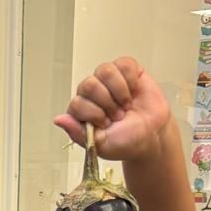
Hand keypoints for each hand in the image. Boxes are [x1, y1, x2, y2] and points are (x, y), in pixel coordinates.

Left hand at [54, 57, 170, 163]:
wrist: (152, 137)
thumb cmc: (126, 142)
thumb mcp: (100, 145)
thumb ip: (77, 133)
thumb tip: (58, 119)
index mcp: (82, 109)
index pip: (76, 102)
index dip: (93, 113)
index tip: (106, 124)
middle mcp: (92, 92)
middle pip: (89, 84)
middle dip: (107, 103)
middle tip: (117, 116)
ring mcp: (108, 79)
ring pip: (105, 71)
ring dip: (119, 91)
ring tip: (125, 105)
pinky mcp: (127, 70)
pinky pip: (124, 64)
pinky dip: (131, 80)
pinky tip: (134, 92)